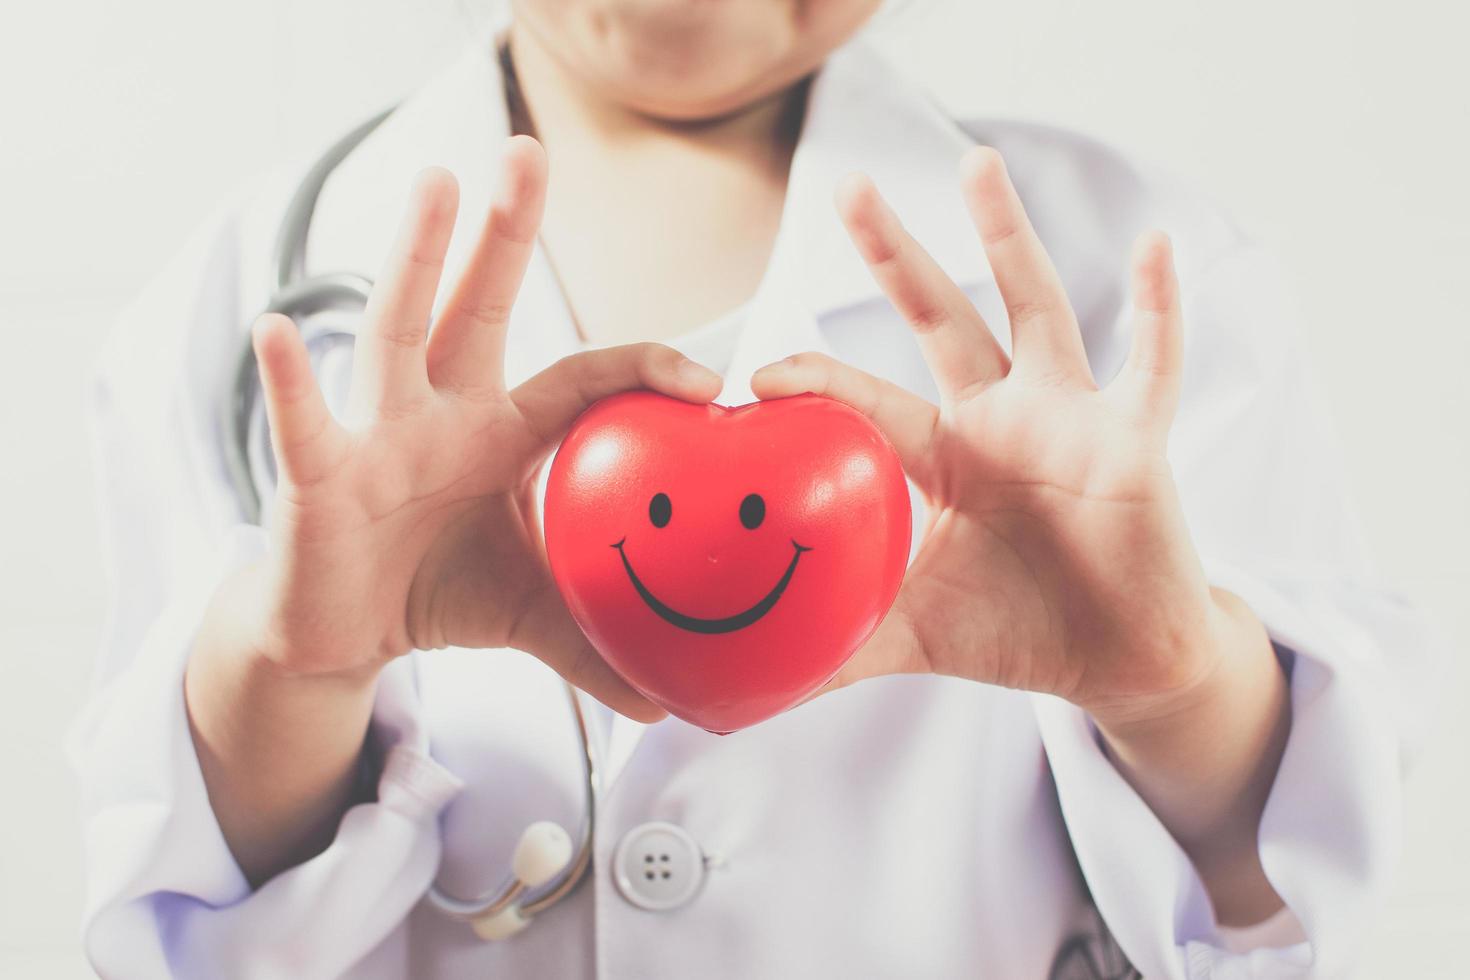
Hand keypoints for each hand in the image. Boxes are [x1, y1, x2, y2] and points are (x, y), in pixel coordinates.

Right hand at [246, 136, 719, 718]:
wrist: (344, 632)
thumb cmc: (441, 592)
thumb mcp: (534, 613)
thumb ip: (599, 647)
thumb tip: (676, 702)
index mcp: (506, 434)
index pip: (585, 381)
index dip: (644, 370)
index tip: (709, 378)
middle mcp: (445, 411)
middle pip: (480, 308)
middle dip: (504, 233)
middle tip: (530, 150)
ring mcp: (379, 431)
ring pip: (399, 331)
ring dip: (416, 258)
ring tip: (434, 180)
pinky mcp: (319, 473)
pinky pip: (308, 420)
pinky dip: (295, 378)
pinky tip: (279, 326)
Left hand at [752, 147, 1240, 726]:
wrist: (1114, 658)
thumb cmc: (1011, 627)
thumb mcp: (909, 635)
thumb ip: (831, 649)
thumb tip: (737, 694)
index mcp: (940, 455)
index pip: (867, 400)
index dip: (816, 382)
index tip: (755, 377)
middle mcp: (996, 418)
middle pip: (938, 319)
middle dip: (894, 256)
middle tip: (845, 185)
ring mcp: (1065, 419)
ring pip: (1034, 311)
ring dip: (1008, 239)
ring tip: (975, 164)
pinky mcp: (1133, 439)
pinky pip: (1154, 364)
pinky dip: (1163, 308)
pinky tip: (1161, 244)